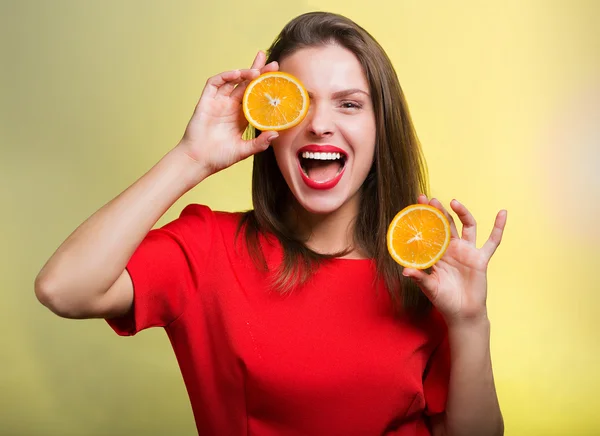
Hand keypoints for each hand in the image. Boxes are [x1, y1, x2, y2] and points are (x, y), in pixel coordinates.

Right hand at [176, 51, 278, 178]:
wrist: (198, 161)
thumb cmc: (219, 157)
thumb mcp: (243, 151)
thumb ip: (259, 143)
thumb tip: (276, 134)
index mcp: (241, 117)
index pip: (256, 96)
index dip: (265, 86)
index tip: (278, 78)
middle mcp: (231, 107)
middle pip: (247, 84)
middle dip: (258, 71)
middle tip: (272, 62)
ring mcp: (218, 103)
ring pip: (232, 81)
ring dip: (244, 73)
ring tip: (256, 71)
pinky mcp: (206, 101)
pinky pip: (214, 83)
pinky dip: (225, 76)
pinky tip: (236, 74)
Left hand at [402, 195, 506, 326]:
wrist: (463, 313)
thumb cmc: (444, 300)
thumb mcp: (429, 288)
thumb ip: (420, 278)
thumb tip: (405, 270)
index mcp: (438, 253)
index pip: (430, 231)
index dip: (425, 218)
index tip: (418, 202)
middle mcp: (452, 249)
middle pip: (446, 224)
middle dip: (438, 211)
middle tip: (430, 199)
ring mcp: (468, 252)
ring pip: (467, 226)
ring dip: (462, 213)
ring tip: (454, 203)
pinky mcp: (481, 259)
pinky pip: (492, 241)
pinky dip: (498, 227)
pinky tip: (502, 213)